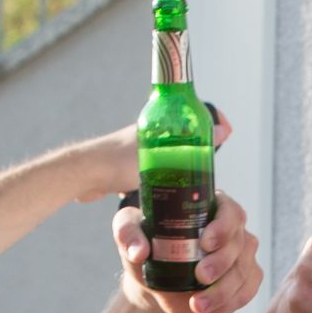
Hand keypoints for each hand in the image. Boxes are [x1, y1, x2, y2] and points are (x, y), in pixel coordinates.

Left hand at [75, 103, 231, 202]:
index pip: (191, 117)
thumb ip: (192, 145)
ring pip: (171, 158)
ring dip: (183, 168)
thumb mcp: (162, 155)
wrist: (86, 175)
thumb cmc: (118, 162)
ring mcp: (141, 153)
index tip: (224, 132)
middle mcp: (152, 137)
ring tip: (198, 183)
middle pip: (184, 139)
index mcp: (159, 126)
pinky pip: (157, 173)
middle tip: (212, 166)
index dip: (209, 121)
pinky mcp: (131, 171)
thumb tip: (224, 131)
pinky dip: (167, 182)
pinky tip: (174, 195)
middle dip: (199, 150)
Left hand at [115, 186, 261, 312]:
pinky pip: (246, 292)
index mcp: (211, 207)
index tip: (206, 242)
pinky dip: (228, 303)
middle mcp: (233, 230)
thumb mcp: (129, 231)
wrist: (156, 281)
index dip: (223, 226)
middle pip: (240, 243)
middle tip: (200, 276)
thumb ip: (128, 232)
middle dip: (222, 262)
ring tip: (196, 305)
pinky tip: (207, 309)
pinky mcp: (245, 279)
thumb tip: (138, 251)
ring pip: (244, 272)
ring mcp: (242, 255)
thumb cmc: (147, 246)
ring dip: (223, 291)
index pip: (230, 211)